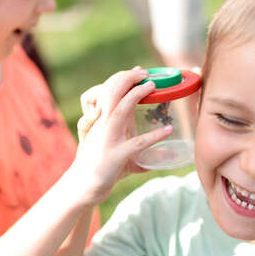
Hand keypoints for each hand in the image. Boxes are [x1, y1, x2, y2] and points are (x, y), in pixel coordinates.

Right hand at [71, 69, 172, 205]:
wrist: (83, 185)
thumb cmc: (101, 164)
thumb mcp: (117, 148)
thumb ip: (140, 144)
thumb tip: (171, 151)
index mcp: (101, 120)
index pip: (107, 91)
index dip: (122, 78)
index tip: (138, 71)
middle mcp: (102, 126)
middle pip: (111, 93)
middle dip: (127, 79)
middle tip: (145, 73)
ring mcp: (108, 140)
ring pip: (120, 111)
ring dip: (135, 96)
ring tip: (152, 86)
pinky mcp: (116, 156)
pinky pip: (137, 144)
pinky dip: (154, 137)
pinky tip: (168, 131)